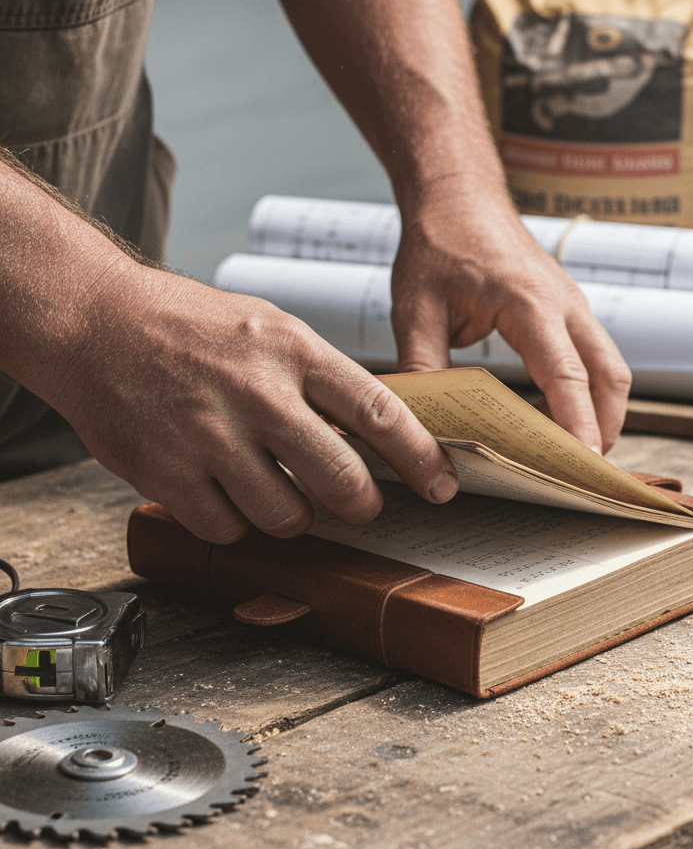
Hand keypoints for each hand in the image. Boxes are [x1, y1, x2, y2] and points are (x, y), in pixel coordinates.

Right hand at [49, 262, 458, 543]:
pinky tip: (229, 493)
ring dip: (295, 516)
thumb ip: (320, 378)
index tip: (441, 484)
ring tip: (282, 491)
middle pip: (341, 480)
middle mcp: (257, 393)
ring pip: (286, 516)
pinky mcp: (166, 473)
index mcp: (293, 350)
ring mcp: (210, 436)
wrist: (94, 321)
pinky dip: (237, 522)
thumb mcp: (271, 327)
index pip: (380, 412)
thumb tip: (375, 435)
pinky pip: (228, 528)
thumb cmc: (189, 326)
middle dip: (363, 506)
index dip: (421, 457)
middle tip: (362, 506)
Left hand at [390, 179, 631, 453]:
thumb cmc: (438, 244)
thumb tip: (419, 423)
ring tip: (580, 458)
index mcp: (529, 304)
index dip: (577, 427)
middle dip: (605, 430)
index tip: (581, 468)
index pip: (567, 377)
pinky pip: (597, 357)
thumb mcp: (415, 306)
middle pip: (609, 377)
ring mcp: (573, 305)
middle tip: (585, 477)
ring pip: (612, 369)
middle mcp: (564, 305)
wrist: (459, 195)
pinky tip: (567, 420)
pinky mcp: (569, 309)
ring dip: (606, 413)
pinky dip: (593, 393)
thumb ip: (420, 365)